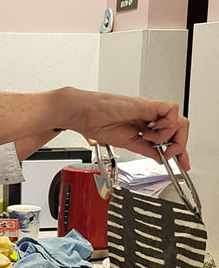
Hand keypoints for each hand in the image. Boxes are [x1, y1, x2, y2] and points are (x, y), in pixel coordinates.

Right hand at [66, 90, 189, 169]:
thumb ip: (145, 149)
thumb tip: (159, 157)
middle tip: (170, 155)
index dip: (180, 149)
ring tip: (152, 141)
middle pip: (180, 127)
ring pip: (179, 120)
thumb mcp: (127, 143)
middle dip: (180, 145)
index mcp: (145, 123)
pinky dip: (165, 125)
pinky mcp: (147, 104)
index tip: (182, 163)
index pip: (172, 135)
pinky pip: (171, 111)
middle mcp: (150, 115)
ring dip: (169, 136)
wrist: (85, 114)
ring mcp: (150, 109)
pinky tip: (150, 132)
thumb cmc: (97, 123)